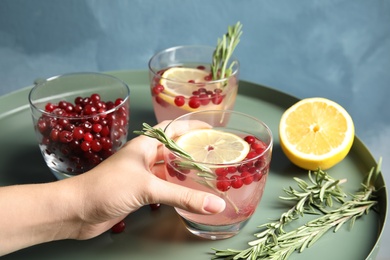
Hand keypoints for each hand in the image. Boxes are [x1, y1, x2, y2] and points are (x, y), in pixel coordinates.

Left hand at [68, 121, 225, 239]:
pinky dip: (177, 190)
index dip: (191, 126)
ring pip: (169, 170)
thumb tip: (215, 204)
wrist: (77, 210)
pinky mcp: (139, 192)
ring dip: (186, 173)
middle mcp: (144, 157)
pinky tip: (190, 194)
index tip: (211, 130)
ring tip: (209, 175)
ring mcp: (141, 175)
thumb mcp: (147, 187)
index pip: (172, 129)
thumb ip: (182, 196)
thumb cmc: (106, 188)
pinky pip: (164, 187)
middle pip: (174, 150)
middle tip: (216, 156)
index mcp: (145, 145)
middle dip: (193, 152)